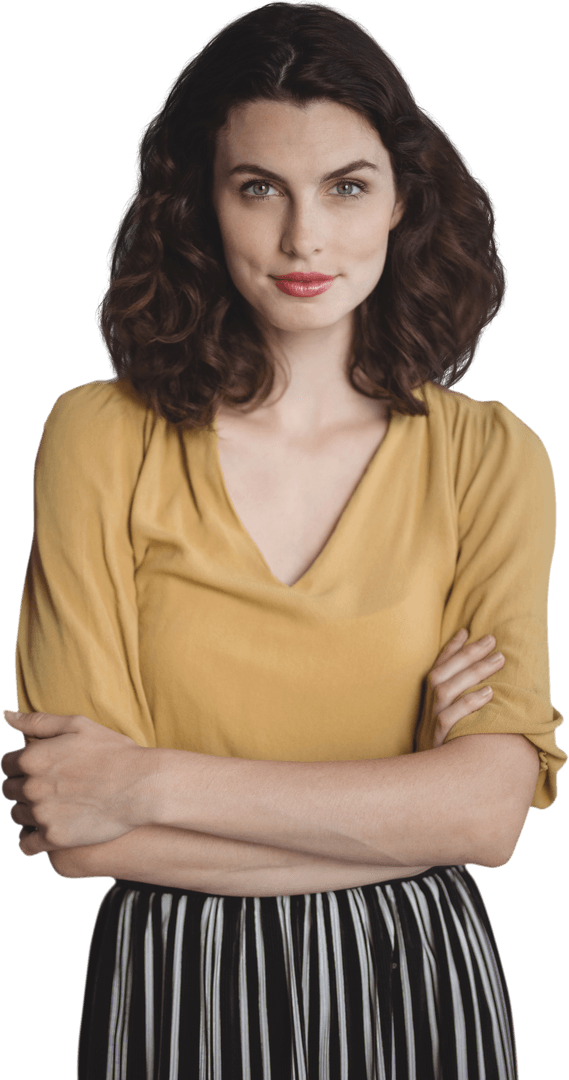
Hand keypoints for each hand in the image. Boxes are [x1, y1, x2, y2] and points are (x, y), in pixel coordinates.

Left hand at [1, 710, 148, 855]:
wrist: (141, 786)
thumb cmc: (113, 752)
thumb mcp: (77, 725)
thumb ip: (38, 721)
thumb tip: (7, 716)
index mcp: (33, 758)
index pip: (7, 764)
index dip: (22, 765)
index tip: (41, 768)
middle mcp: (31, 787)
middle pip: (9, 790)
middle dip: (24, 787)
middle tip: (51, 787)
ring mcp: (41, 814)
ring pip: (16, 816)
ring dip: (28, 811)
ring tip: (53, 806)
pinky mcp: (53, 838)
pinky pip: (25, 844)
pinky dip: (31, 839)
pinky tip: (47, 829)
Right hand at [426, 629, 504, 748]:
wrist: (425, 783)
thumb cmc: (442, 750)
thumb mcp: (444, 725)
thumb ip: (457, 704)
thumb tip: (487, 686)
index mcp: (427, 701)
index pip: (437, 667)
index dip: (450, 648)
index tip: (467, 630)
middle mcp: (426, 708)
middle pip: (442, 673)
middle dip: (467, 654)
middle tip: (493, 640)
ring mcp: (429, 723)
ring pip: (446, 690)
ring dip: (473, 672)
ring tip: (499, 660)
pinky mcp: (436, 740)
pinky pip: (450, 717)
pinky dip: (468, 703)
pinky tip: (488, 693)